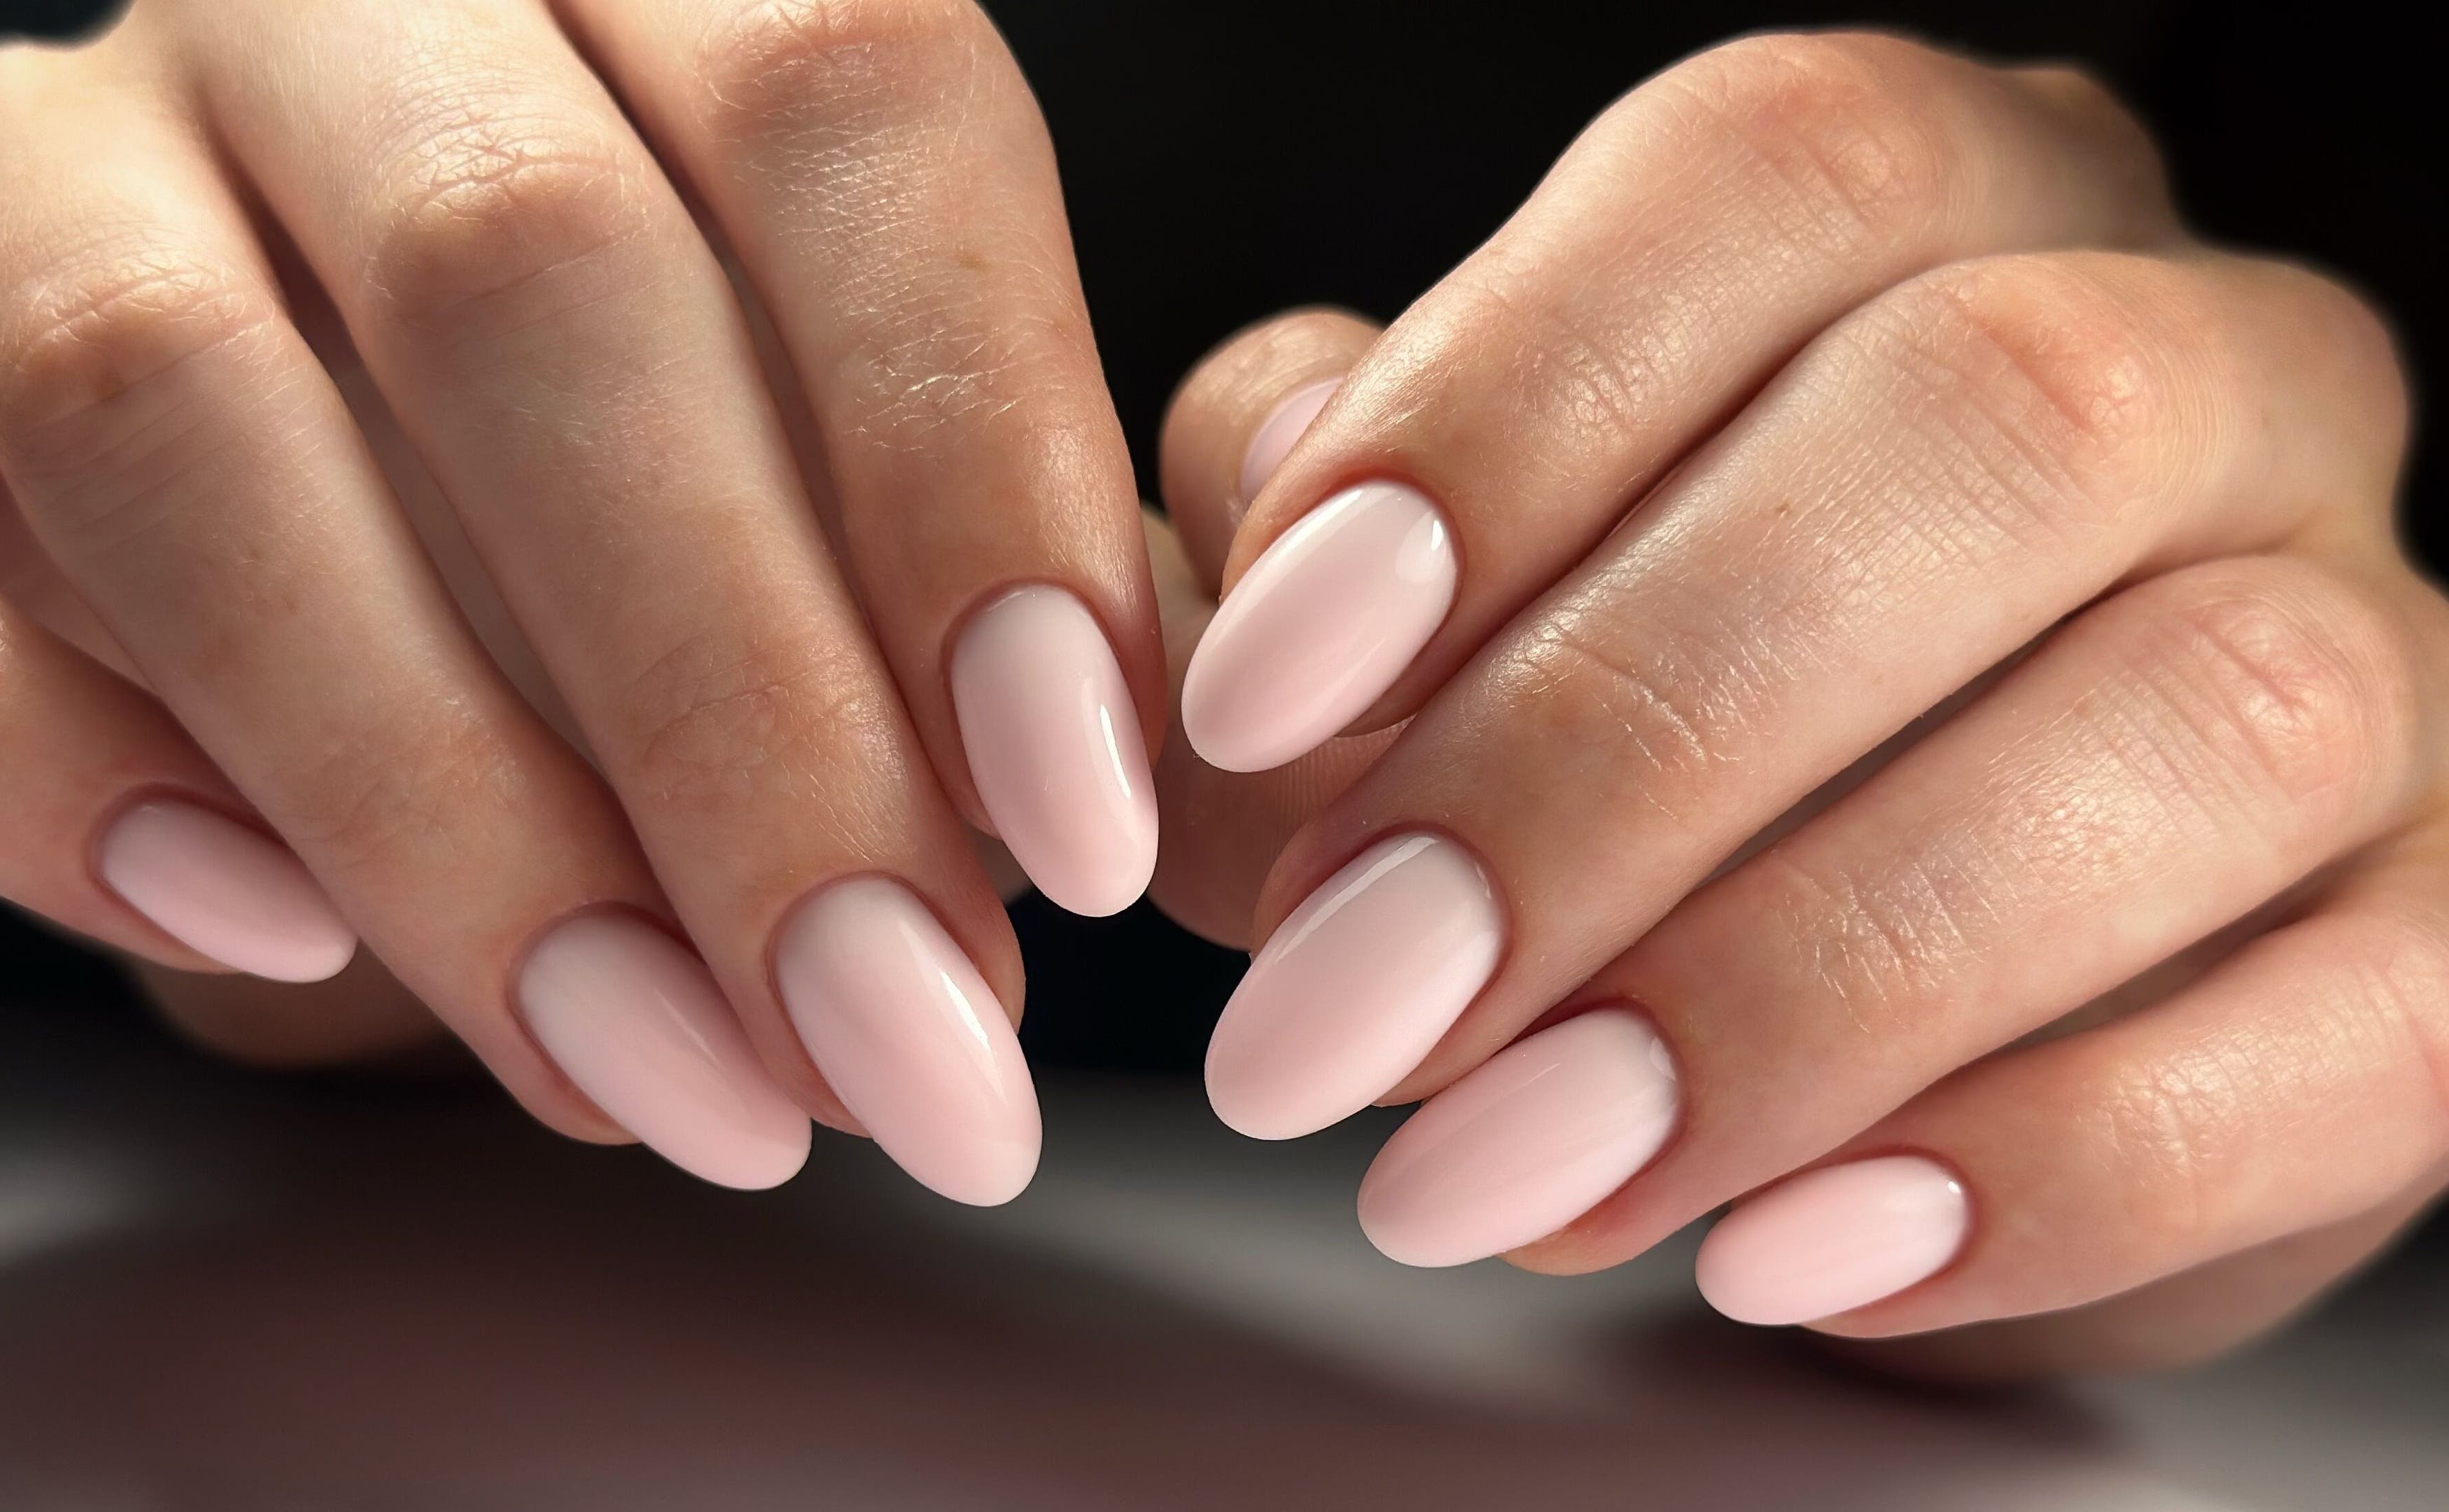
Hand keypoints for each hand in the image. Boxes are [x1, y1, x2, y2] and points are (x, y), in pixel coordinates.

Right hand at [0, 0, 1164, 1204]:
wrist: (299, 492)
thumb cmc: (665, 500)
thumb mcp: (887, 520)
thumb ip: (1029, 624)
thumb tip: (1126, 830)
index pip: (845, 103)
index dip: (976, 464)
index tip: (1079, 827)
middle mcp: (327, 12)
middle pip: (522, 278)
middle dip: (735, 712)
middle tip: (891, 1029)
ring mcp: (42, 170)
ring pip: (172, 410)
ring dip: (435, 797)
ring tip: (651, 1074)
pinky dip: (35, 762)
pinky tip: (263, 935)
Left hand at [1151, 32, 2445, 1375]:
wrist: (1877, 986)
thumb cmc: (1611, 720)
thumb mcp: (1414, 589)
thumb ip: (1303, 535)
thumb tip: (1274, 572)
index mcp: (1937, 202)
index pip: (1764, 178)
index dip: (1497, 420)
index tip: (1256, 701)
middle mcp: (2206, 361)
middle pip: (1984, 429)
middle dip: (1618, 747)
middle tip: (1356, 999)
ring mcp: (2379, 631)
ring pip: (2197, 724)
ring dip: (1804, 978)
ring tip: (1517, 1165)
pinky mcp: (2447, 924)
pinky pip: (2360, 1030)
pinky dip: (2049, 1163)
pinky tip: (1781, 1252)